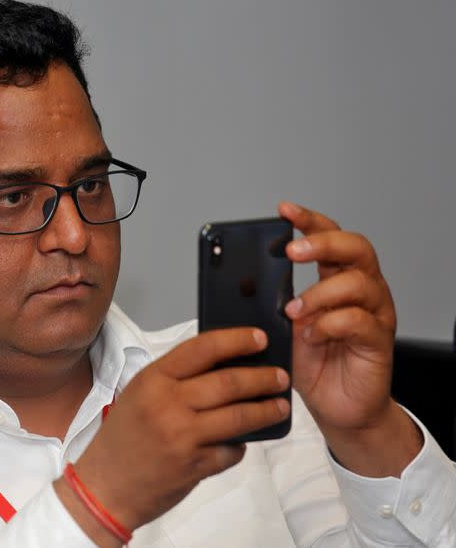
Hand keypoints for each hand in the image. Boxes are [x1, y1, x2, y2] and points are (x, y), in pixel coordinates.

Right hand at [54, 328, 290, 543]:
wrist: (104, 486)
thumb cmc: (121, 438)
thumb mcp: (140, 394)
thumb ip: (175, 378)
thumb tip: (222, 365)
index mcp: (153, 379)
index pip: (202, 348)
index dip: (236, 340)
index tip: (259, 338)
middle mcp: (167, 404)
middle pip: (228, 382)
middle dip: (262, 378)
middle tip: (279, 376)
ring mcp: (182, 436)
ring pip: (239, 416)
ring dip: (266, 410)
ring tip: (280, 406)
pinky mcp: (194, 465)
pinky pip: (231, 450)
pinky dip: (242, 445)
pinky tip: (244, 441)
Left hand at [279, 202, 419, 476]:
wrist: (336, 408)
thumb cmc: (311, 365)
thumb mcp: (282, 327)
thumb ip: (272, 302)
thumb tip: (240, 282)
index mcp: (336, 279)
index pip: (329, 236)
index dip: (309, 220)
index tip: (284, 211)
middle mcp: (361, 290)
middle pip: (355, 247)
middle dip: (322, 243)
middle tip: (292, 251)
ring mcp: (374, 314)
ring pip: (357, 282)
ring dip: (319, 292)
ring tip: (293, 310)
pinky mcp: (378, 341)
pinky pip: (359, 320)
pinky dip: (331, 323)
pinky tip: (312, 335)